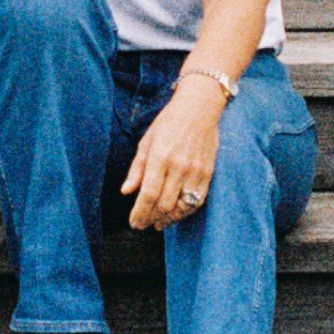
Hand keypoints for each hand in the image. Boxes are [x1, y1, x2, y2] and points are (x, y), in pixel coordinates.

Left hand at [123, 85, 227, 230]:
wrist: (199, 108)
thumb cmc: (169, 123)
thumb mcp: (146, 141)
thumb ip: (137, 169)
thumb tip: (126, 191)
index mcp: (160, 157)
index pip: (148, 194)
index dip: (140, 212)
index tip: (134, 223)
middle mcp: (179, 166)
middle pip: (164, 204)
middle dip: (151, 219)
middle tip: (142, 225)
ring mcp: (195, 171)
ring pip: (182, 207)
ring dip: (168, 219)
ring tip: (158, 223)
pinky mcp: (207, 174)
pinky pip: (197, 201)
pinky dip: (185, 212)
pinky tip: (175, 214)